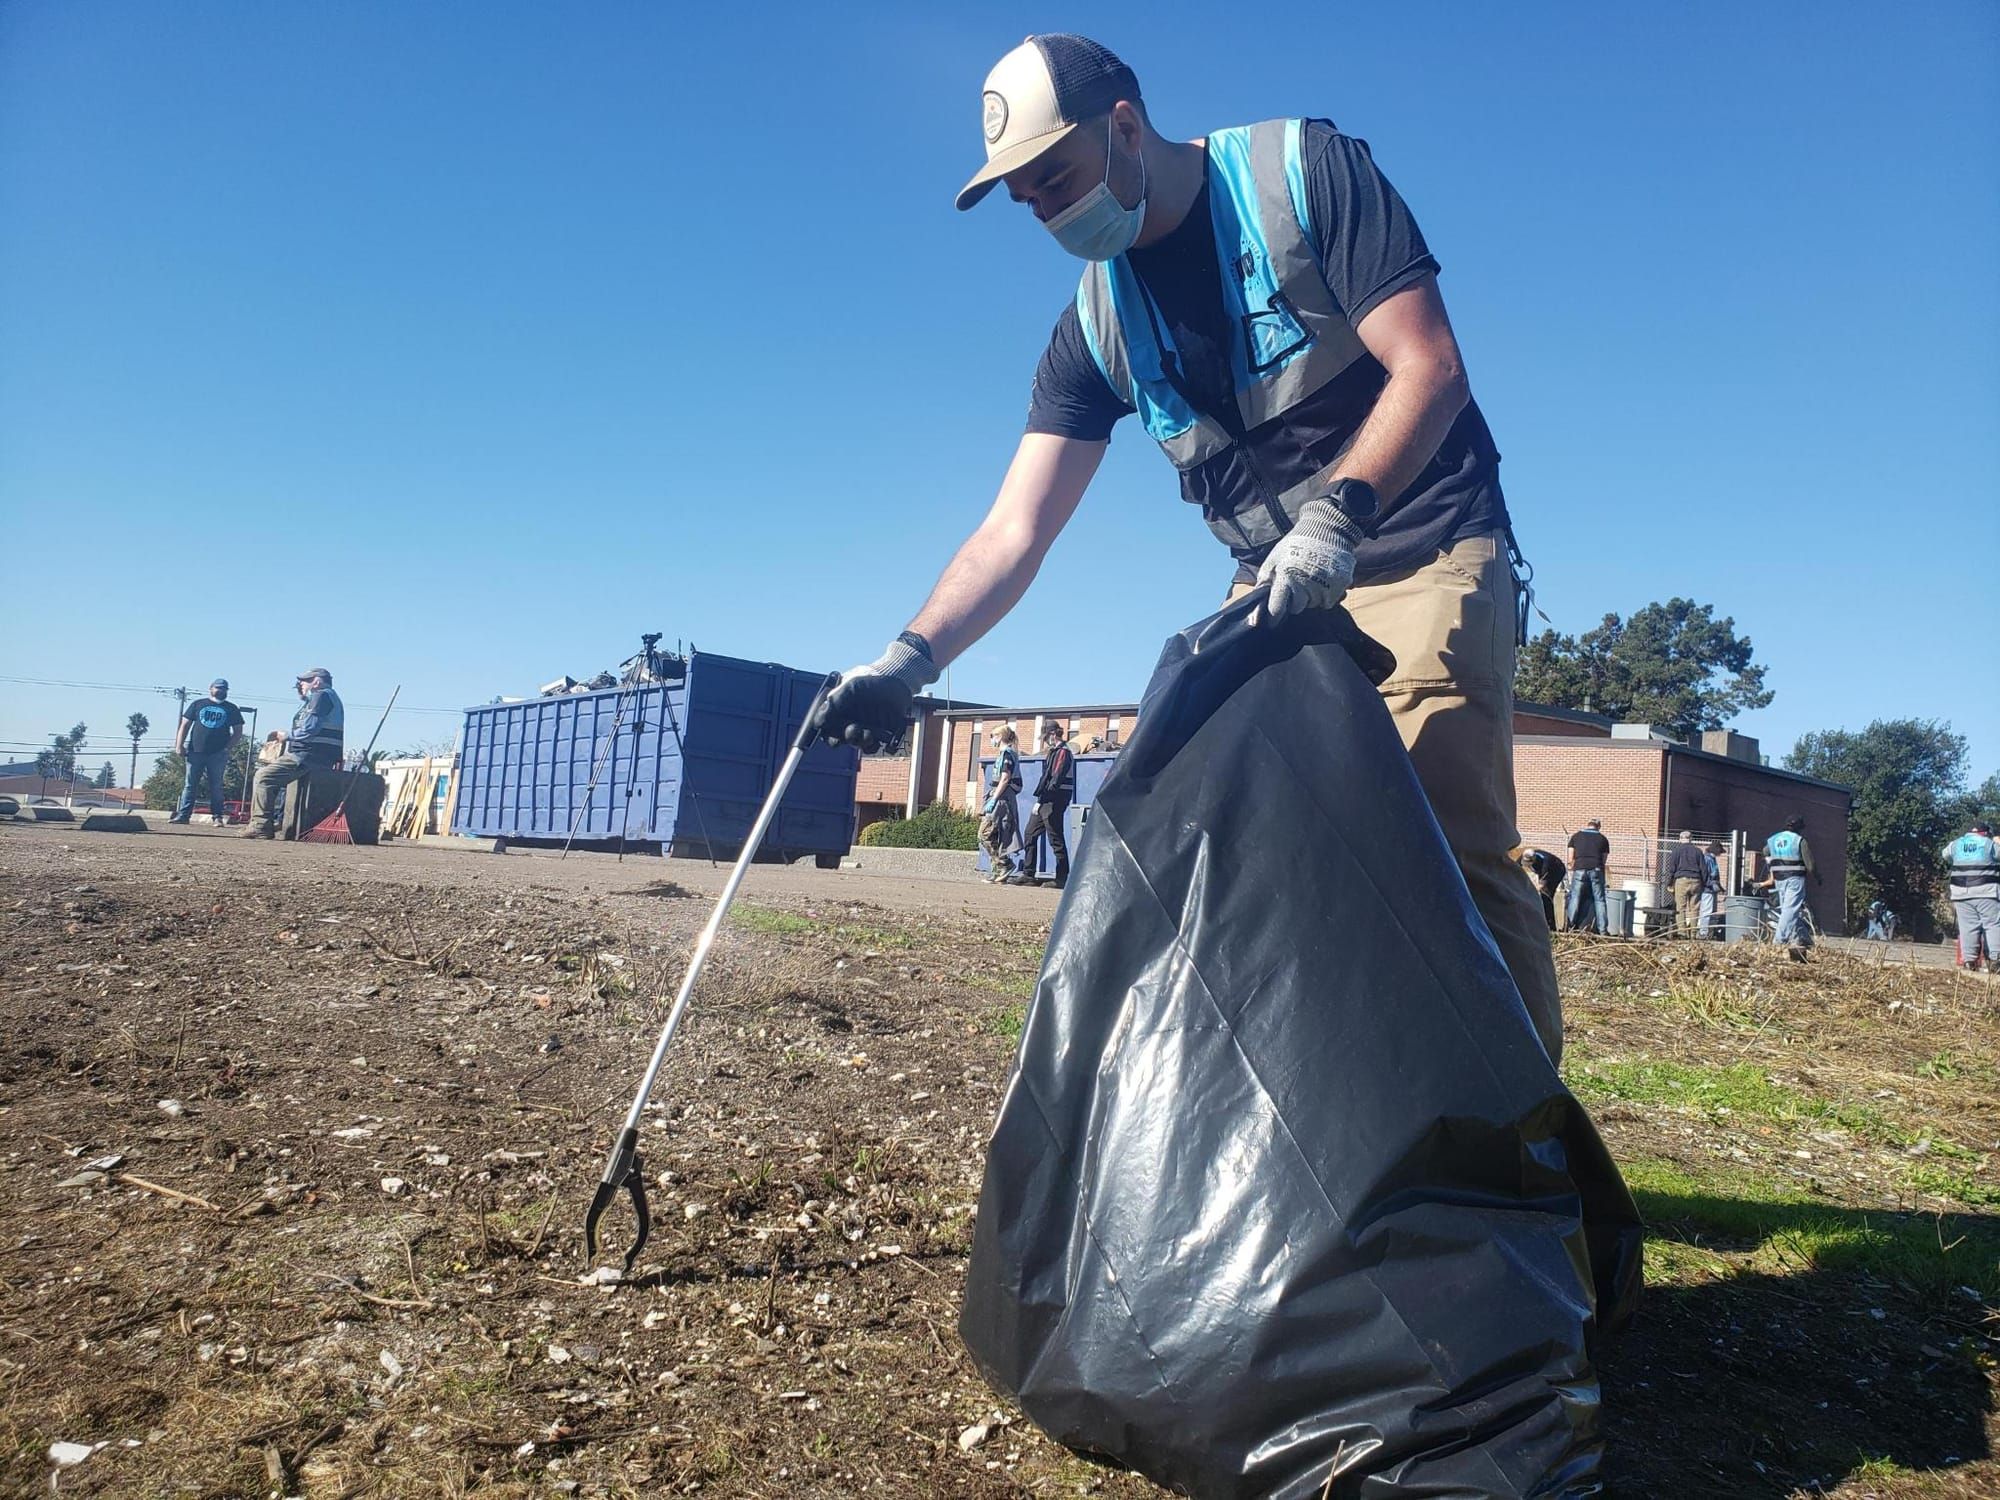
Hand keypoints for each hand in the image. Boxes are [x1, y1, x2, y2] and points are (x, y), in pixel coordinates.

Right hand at [814, 637, 939, 751]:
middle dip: (845, 738)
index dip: (826, 733)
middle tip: (852, 729)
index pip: (826, 728)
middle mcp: (850, 724)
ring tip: (869, 733)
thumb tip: (818, 721)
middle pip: (840, 739)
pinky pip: (880, 747)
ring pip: (859, 744)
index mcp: (839, 713)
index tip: (829, 731)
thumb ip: (835, 702)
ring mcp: (867, 730)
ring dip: (862, 742)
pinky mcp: (884, 735)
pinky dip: (882, 746)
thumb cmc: (871, 680)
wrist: (897, 680)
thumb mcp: (851, 686)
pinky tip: (886, 739)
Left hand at [1254, 499, 1360, 623]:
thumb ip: (1265, 581)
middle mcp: (1305, 584)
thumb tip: (1256, 603)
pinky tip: (1323, 579)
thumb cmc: (1295, 545)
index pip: (1277, 607)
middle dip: (1295, 600)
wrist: (1325, 529)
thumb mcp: (1274, 559)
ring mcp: (1324, 585)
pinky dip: (1326, 594)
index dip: (1274, 615)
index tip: (1272, 620)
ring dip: (1311, 596)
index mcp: (1286, 577)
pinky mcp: (1339, 585)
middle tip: (1297, 584)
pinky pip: (1329, 601)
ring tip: (1310, 578)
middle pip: (1297, 608)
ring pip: (1313, 604)